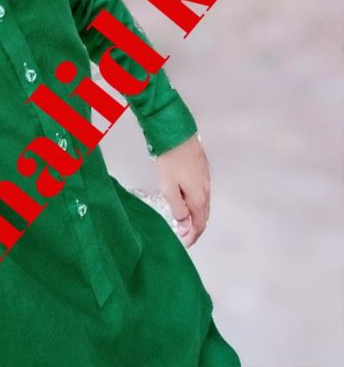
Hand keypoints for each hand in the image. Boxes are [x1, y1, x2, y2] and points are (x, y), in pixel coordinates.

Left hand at [154, 132, 209, 247]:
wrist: (176, 133)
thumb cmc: (170, 158)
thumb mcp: (168, 188)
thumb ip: (178, 208)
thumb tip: (185, 223)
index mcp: (198, 197)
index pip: (199, 224)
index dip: (192, 236)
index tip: (184, 242)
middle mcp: (206, 189)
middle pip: (203, 214)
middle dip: (194, 227)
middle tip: (183, 234)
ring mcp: (205, 177)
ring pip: (203, 202)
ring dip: (195, 214)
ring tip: (183, 219)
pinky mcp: (202, 167)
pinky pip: (202, 191)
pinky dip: (196, 201)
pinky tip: (186, 199)